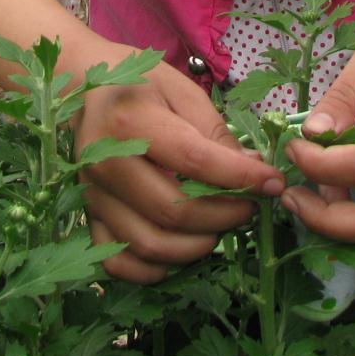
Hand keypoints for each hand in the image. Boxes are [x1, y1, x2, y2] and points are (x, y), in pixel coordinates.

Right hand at [78, 59, 282, 282]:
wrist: (81, 90)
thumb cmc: (138, 86)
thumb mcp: (181, 89)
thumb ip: (215, 131)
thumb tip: (253, 170)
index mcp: (130, 122)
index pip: (194, 161)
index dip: (241, 177)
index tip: (274, 183)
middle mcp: (105, 163)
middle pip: (174, 211)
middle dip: (225, 216)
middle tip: (248, 207)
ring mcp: (92, 195)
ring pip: (150, 244)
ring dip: (197, 246)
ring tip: (220, 226)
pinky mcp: (87, 216)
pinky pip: (119, 262)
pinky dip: (154, 269)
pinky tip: (180, 248)